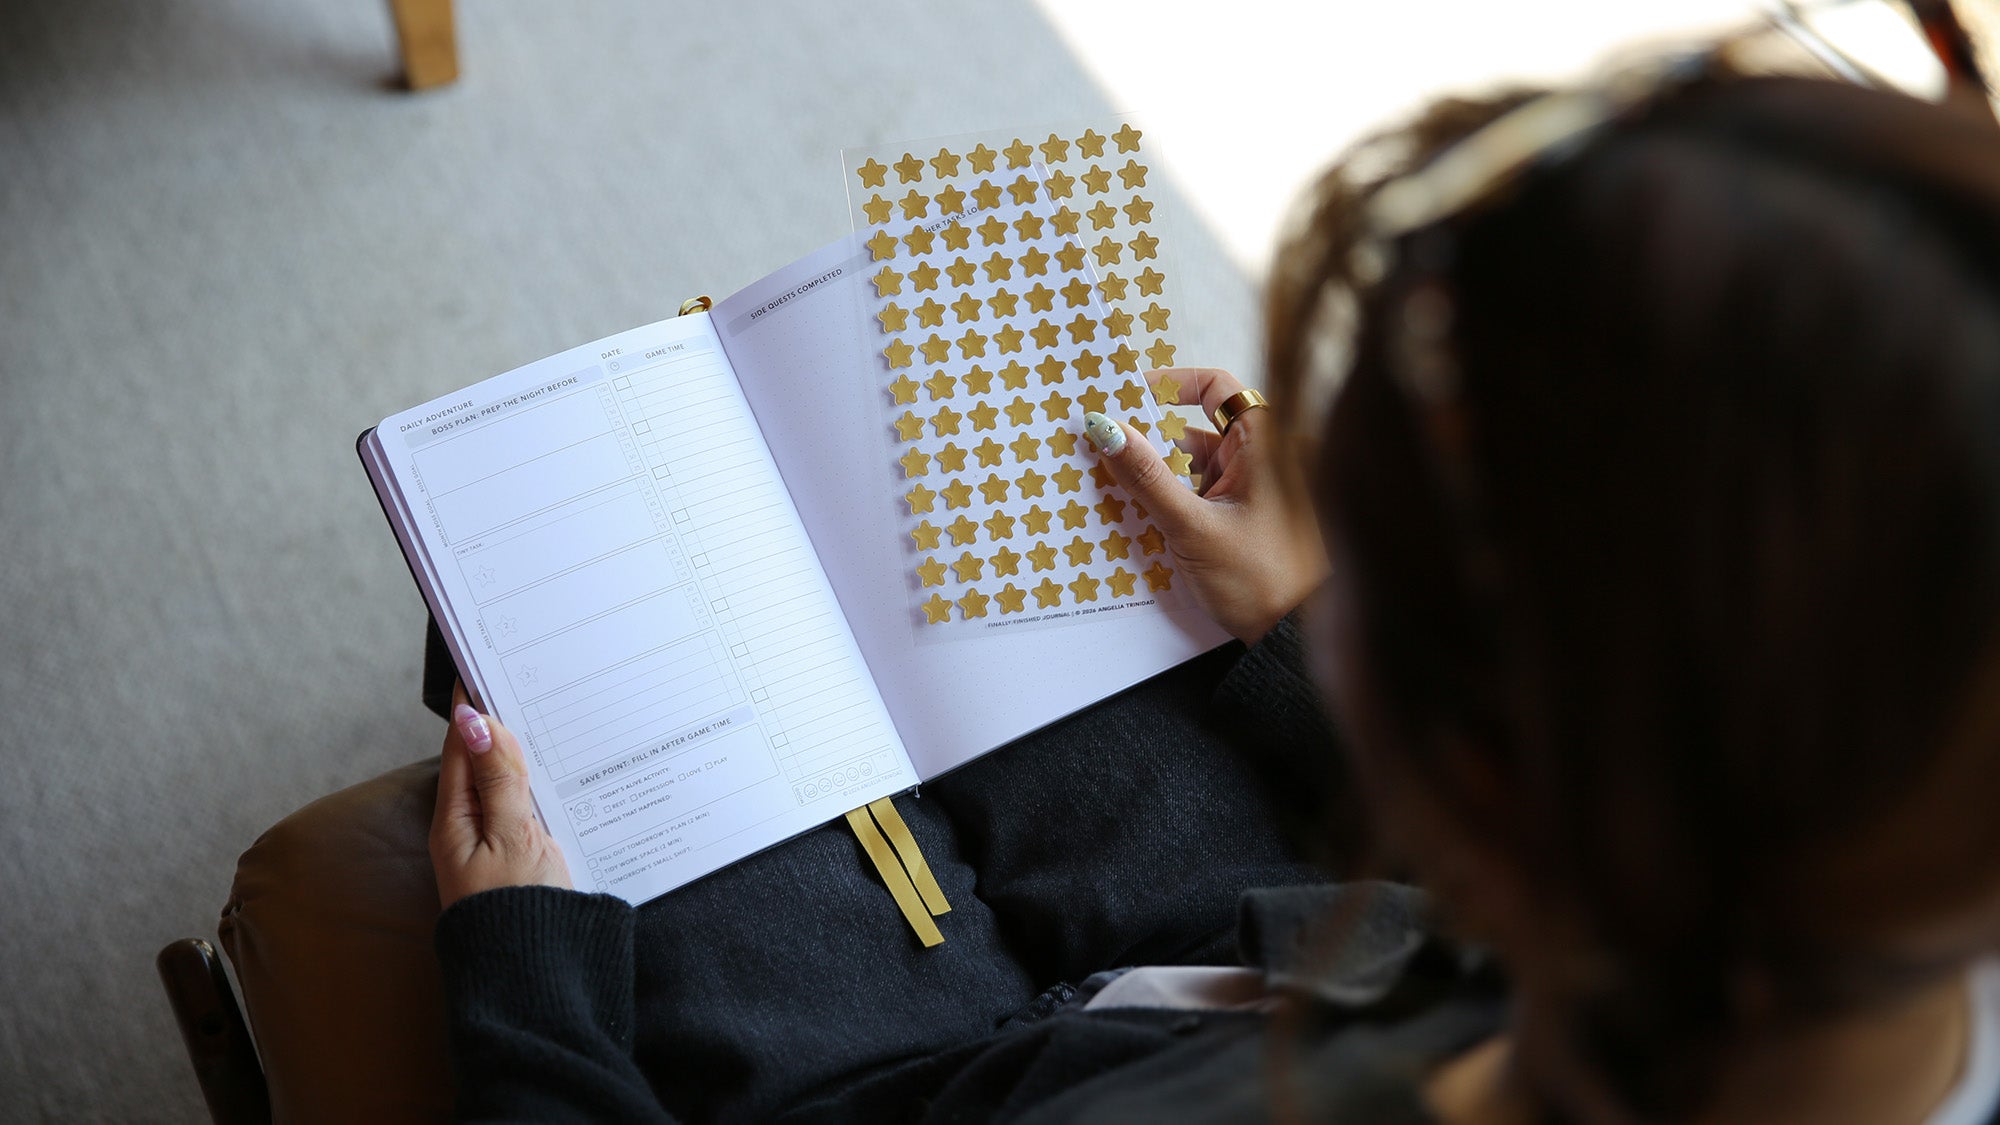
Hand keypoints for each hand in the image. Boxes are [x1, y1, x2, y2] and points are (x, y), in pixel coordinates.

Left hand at [429, 682, 572, 909]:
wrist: (537, 976)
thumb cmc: (520, 911)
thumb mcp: (513, 839)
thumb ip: (500, 781)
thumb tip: (476, 723)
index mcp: (456, 819)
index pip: (461, 745)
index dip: (472, 705)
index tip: (482, 662)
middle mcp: (470, 829)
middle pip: (482, 761)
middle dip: (499, 722)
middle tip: (522, 678)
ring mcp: (495, 845)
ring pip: (505, 783)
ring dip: (521, 751)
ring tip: (542, 711)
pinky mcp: (521, 859)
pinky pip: (524, 808)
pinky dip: (537, 784)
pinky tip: (558, 772)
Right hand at [1086, 367, 1328, 643]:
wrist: (1291, 642)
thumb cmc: (1262, 581)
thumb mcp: (1194, 528)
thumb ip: (1147, 478)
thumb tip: (1106, 429)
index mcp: (1264, 445)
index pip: (1216, 387)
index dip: (1172, 383)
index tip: (1127, 396)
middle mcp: (1258, 460)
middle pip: (1192, 429)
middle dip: (1147, 437)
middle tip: (1101, 441)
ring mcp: (1246, 492)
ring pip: (1187, 466)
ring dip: (1150, 474)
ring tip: (1105, 481)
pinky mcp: (1234, 521)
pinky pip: (1191, 496)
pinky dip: (1163, 500)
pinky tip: (1128, 512)